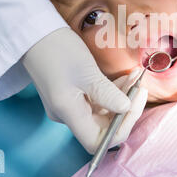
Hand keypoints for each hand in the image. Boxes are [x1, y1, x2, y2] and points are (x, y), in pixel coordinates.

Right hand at [22, 27, 146, 153]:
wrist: (36, 34)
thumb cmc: (57, 51)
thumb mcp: (86, 72)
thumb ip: (108, 94)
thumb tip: (126, 108)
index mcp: (68, 113)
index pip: (97, 141)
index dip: (120, 129)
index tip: (134, 105)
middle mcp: (69, 115)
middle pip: (103, 127)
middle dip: (126, 109)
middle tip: (140, 87)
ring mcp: (71, 104)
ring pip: (104, 111)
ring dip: (122, 98)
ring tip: (135, 78)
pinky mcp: (73, 94)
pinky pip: (98, 100)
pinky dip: (113, 91)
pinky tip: (125, 78)